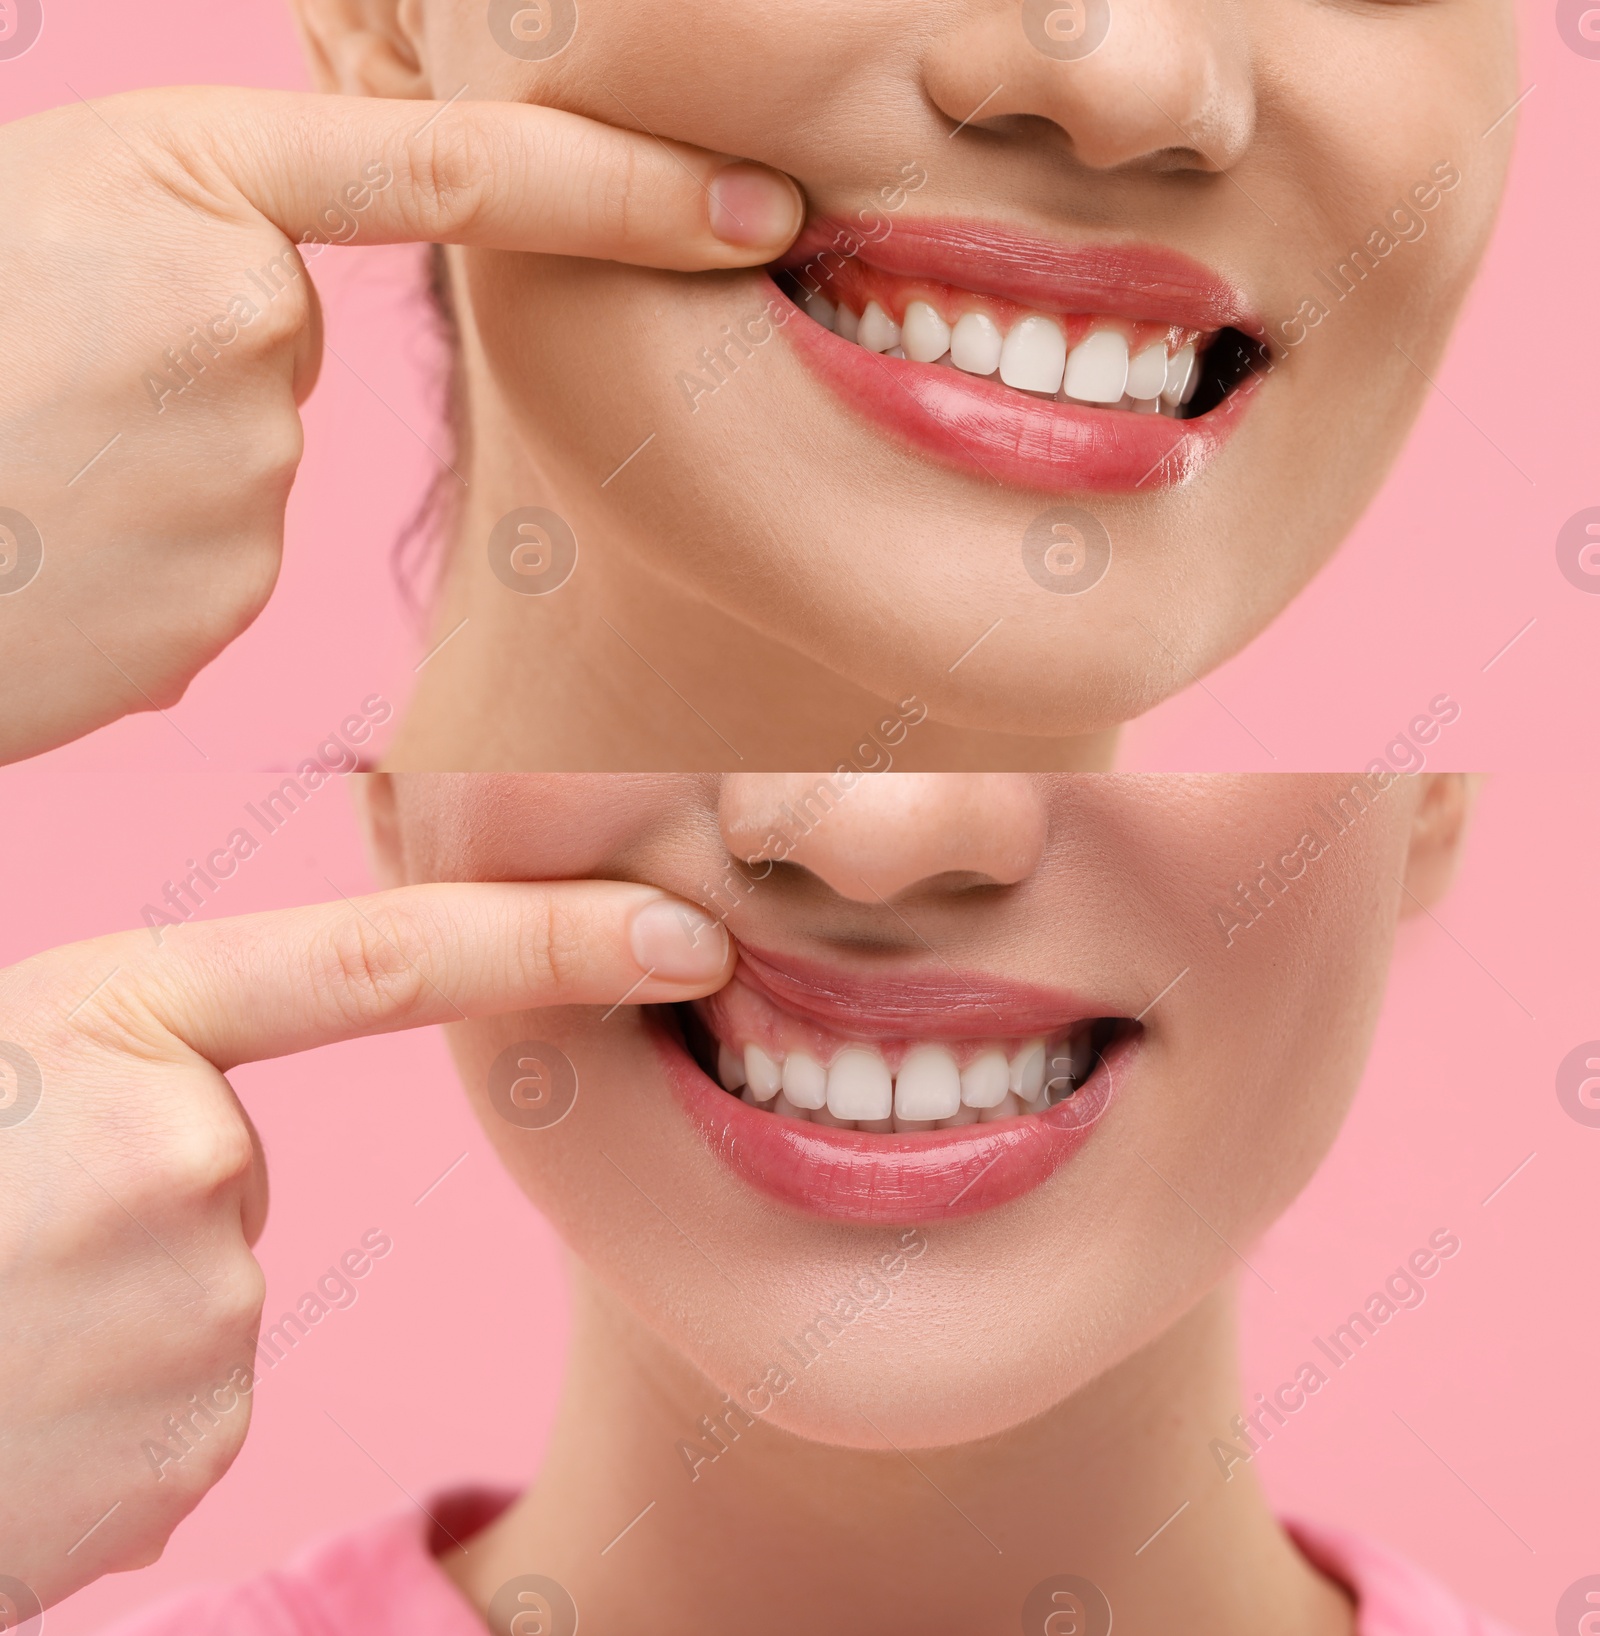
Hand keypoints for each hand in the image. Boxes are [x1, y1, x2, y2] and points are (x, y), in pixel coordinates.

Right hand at [0, 87, 803, 762]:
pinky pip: (207, 576)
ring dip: (147, 474)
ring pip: (242, 470)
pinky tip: (27, 561)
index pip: (457, 169)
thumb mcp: (17, 220)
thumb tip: (266, 324)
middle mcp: (237, 328)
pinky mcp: (208, 616)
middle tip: (28, 386)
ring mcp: (232, 485)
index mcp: (176, 182)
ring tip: (2, 477)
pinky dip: (135, 571)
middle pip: (284, 347)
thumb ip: (169, 233)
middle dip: (188, 361)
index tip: (763, 204)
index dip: (625, 182)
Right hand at [0, 880, 732, 1609]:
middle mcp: (176, 1161)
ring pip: (202, 1291)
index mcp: (101, 1028)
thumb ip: (100, 1069)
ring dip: (103, 1315)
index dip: (545, 935)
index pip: (373, 959)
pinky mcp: (189, 1454)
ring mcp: (190, 1316)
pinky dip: (100, 1413)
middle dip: (137, 1197)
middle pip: (229, 1168)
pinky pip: (184, 1405)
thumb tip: (198, 1135)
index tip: (686, 934)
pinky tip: (1, 1411)